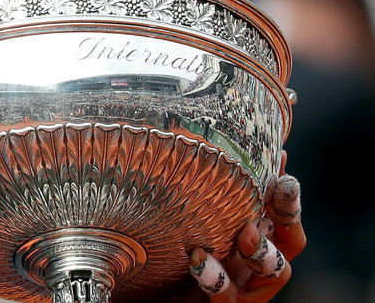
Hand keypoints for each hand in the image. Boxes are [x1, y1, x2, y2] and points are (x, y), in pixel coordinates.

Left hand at [177, 157, 304, 301]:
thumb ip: (195, 198)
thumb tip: (195, 149)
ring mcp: (241, 293)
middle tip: (280, 188)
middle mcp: (250, 268)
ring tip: (245, 232)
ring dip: (264, 250)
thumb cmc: (164, 264)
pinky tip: (198, 259)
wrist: (147, 299)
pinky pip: (228, 301)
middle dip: (290, 213)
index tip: (282, 158)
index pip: (279, 216)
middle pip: (291, 243)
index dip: (284, 189)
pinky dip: (216, 279)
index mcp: (245, 245)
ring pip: (277, 275)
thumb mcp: (182, 224)